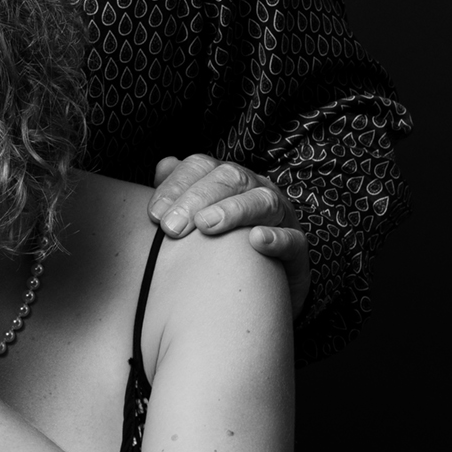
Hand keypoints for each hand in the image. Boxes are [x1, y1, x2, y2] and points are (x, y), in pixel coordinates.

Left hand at [150, 154, 310, 313]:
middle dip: (196, 199)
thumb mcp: (197, 217)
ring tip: (206, 226)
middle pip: (229, 179)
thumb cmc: (222, 245)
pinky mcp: (297, 248)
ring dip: (232, 211)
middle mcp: (256, 189)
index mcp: (228, 179)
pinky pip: (292, 239)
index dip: (176, 185)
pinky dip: (275, 238)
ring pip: (262, 201)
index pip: (201, 167)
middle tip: (171, 227)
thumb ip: (180, 191)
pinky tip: (256, 240)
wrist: (262, 285)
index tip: (154, 214)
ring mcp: (280, 216)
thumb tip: (163, 166)